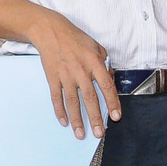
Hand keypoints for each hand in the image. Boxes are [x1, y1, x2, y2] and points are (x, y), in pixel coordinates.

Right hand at [30, 10, 120, 138]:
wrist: (50, 30)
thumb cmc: (75, 39)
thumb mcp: (96, 47)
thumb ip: (105, 64)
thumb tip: (111, 82)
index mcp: (94, 62)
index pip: (107, 86)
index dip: (113, 103)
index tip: (116, 117)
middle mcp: (80, 70)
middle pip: (90, 98)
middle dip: (95, 118)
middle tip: (99, 133)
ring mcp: (65, 75)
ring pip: (72, 101)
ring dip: (77, 119)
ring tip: (80, 134)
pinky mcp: (52, 77)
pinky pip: (56, 97)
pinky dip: (60, 111)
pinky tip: (64, 122)